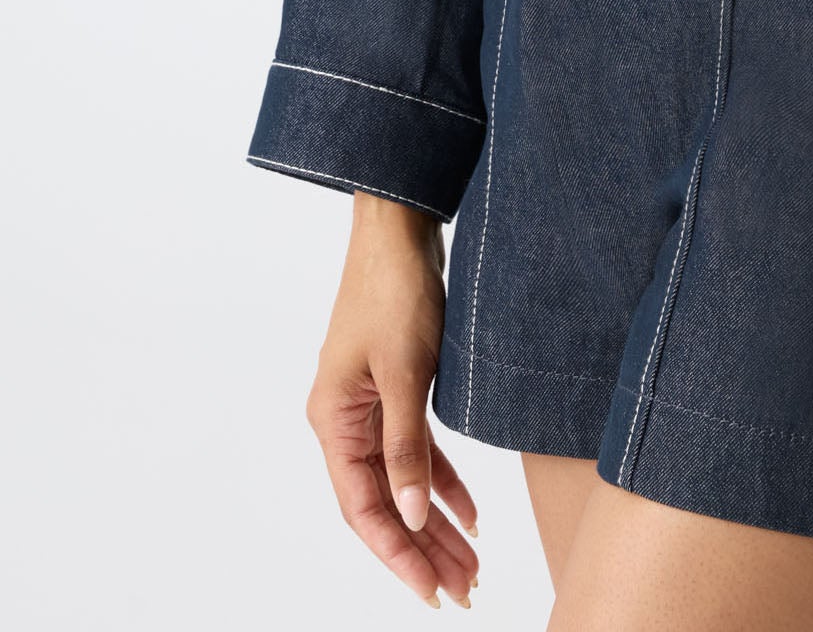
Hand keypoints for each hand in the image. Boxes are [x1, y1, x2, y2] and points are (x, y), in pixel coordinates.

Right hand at [303, 191, 479, 609]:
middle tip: (464, 590)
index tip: (432, 592)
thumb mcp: (407, 373)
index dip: (400, 555)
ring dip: (437, 522)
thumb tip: (414, 514)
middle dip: (424, 549)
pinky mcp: (397, 387)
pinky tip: (471, 511)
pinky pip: (418, 449)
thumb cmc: (395, 290)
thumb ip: (406, 446)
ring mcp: (370, 404)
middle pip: (385, 502)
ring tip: (472, 564)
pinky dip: (443, 479)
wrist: (401, 226)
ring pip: (404, 481)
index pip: (365, 508)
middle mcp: (346, 420)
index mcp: (334, 420)